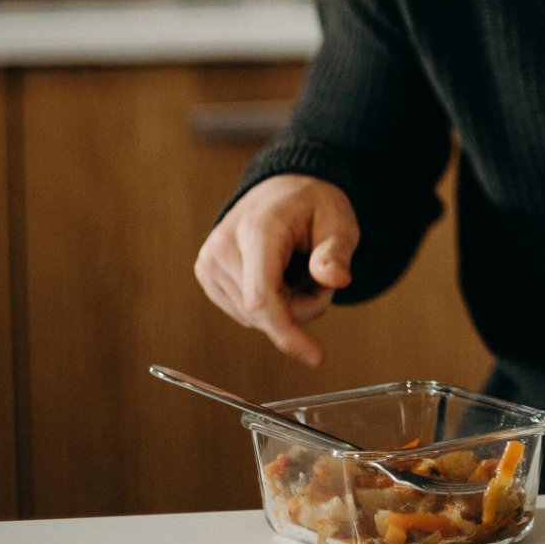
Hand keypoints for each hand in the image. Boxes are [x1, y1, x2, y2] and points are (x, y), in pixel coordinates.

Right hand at [194, 174, 359, 366]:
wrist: (282, 186)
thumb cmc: (313, 203)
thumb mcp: (338, 220)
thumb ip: (336, 252)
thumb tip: (336, 279)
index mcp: (257, 229)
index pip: (262, 298)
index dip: (287, 333)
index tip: (315, 357)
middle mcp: (223, 246)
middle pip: (263, 313)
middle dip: (301, 309)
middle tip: (322, 278)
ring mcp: (209, 261)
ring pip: (252, 318)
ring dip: (286, 308)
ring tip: (298, 270)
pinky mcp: (206, 273)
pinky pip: (243, 312)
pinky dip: (268, 305)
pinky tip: (278, 276)